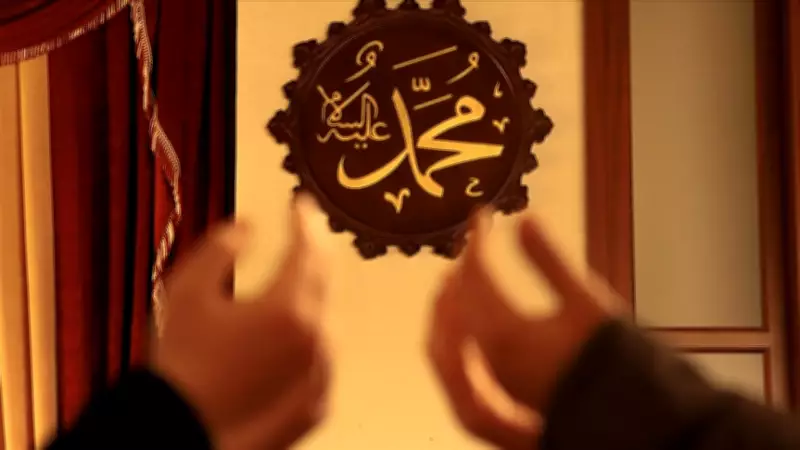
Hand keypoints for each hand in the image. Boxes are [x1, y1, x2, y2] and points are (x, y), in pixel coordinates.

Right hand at [152, 195, 330, 449]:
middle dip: (316, 248)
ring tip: (304, 271)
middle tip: (308, 227)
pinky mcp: (318, 402)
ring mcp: (322, 374)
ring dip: (317, 289)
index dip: (304, 220)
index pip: (308, 248)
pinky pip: (324, 354)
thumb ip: (221, 247)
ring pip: (329, 317)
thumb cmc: (181, 363)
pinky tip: (300, 325)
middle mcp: (316, 339)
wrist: (180, 432)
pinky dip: (316, 331)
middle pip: (326, 279)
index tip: (300, 202)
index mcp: (289, 308)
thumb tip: (248, 226)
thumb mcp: (187, 291)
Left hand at [427, 210, 616, 447]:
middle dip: (458, 271)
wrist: (628, 425)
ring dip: (443, 308)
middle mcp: (486, 362)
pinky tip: (458, 337)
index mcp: (504, 332)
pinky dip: (447, 346)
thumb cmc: (613, 364)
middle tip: (472, 246)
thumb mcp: (588, 303)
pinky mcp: (493, 410)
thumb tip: (526, 220)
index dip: (477, 240)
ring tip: (452, 284)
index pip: (475, 274)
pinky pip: (453, 375)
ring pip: (442, 343)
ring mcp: (486, 389)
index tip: (483, 216)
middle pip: (453, 305)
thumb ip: (551, 261)